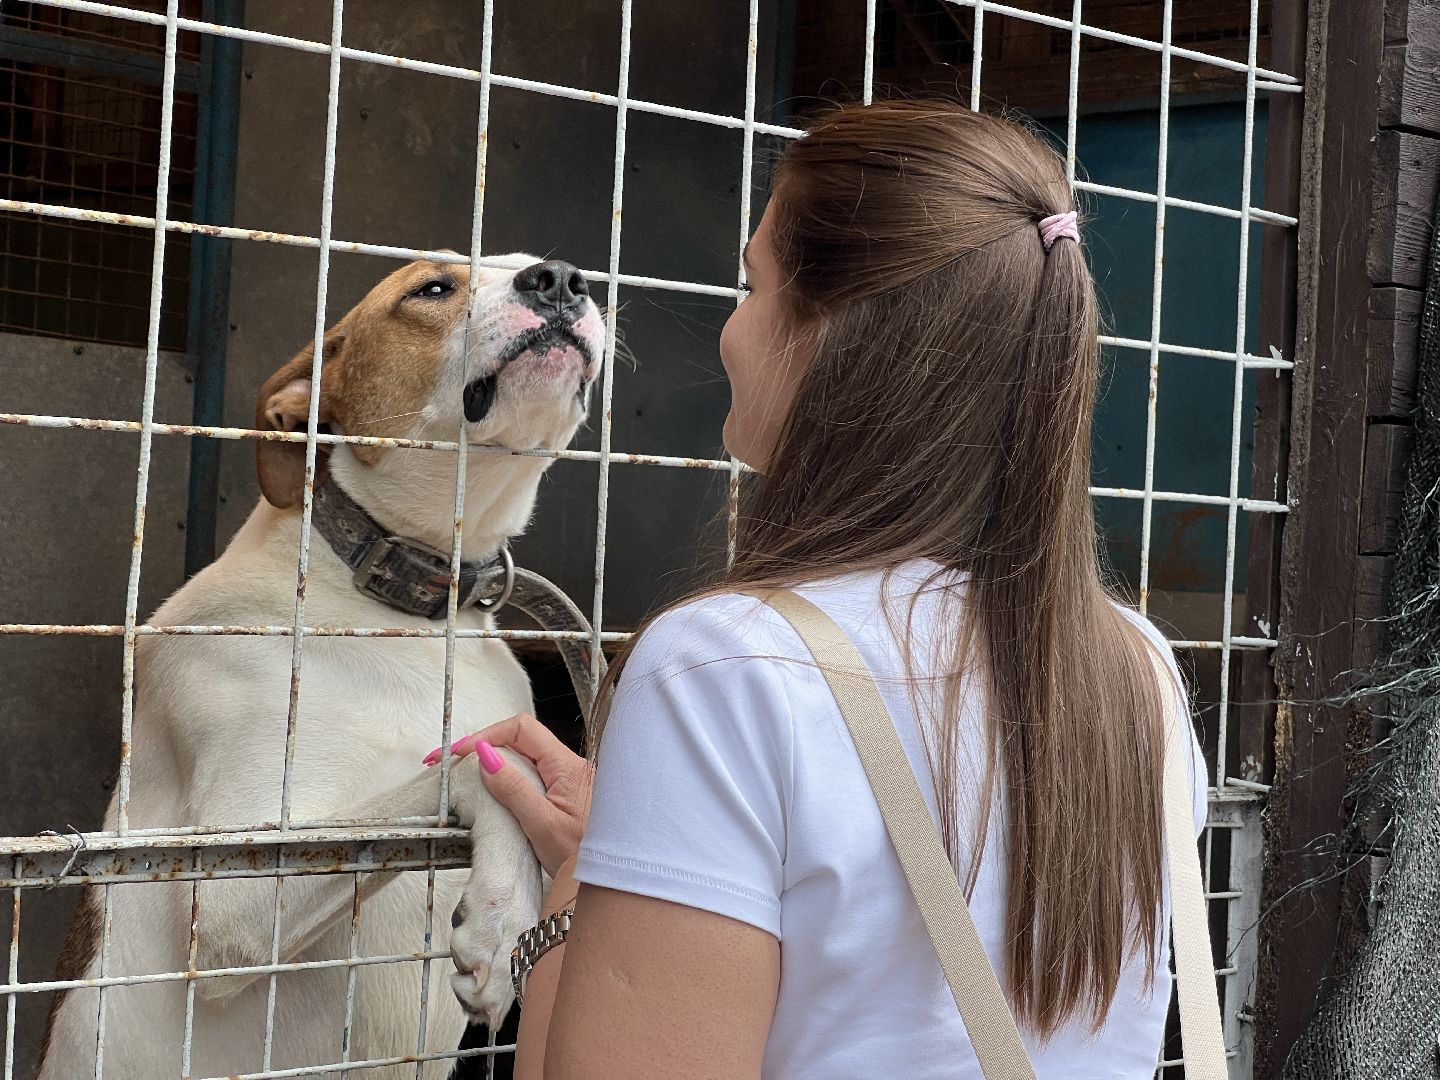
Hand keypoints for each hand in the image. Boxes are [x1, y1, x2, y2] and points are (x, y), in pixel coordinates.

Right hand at [425, 713, 591, 876]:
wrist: (609, 875)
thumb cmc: (583, 856)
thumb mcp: (542, 825)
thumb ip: (513, 789)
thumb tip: (485, 757)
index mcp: (567, 766)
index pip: (521, 729)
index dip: (487, 735)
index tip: (461, 752)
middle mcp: (569, 766)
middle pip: (520, 738)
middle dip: (485, 745)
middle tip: (455, 762)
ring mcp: (567, 778)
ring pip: (524, 755)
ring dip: (495, 761)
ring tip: (467, 775)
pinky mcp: (563, 792)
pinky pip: (531, 773)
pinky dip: (507, 777)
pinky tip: (492, 790)